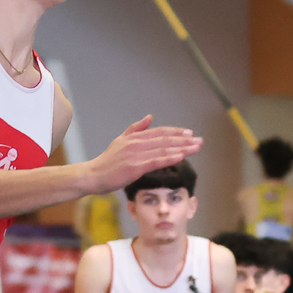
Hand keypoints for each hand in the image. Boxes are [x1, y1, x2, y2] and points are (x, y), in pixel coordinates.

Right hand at [87, 115, 206, 193]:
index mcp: (134, 137)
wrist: (93, 175)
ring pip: (163, 149)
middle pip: (165, 139)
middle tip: (199, 140)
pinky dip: (170, 158)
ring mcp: (136, 155)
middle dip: (184, 139)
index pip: (160, 132)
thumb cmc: (107, 162)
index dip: (176, 132)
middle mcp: (136, 143)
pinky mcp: (135, 167)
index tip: (189, 133)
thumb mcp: (120, 140)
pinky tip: (181, 156)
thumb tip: (150, 117)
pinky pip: (156, 161)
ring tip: (196, 147)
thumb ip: (135, 129)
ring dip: (182, 148)